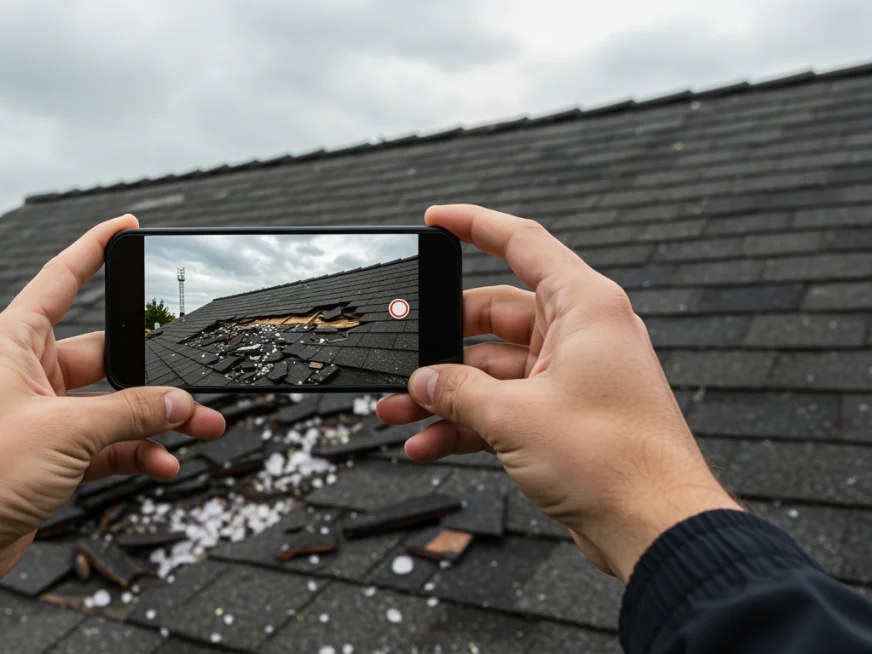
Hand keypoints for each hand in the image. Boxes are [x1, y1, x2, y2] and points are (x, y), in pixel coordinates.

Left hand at [0, 215, 225, 597]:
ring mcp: (39, 415)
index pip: (60, 278)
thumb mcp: (66, 431)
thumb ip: (129, 412)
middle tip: (192, 378)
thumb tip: (178, 403)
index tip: (126, 227)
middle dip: (153, 371)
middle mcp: (26, 372)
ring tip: (201, 427)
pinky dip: (134, 451)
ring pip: (111, 404)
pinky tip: (163, 463)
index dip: (95, 249)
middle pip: (104, 355)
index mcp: (13, 343)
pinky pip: (104, 442)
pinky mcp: (49, 454)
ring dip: (153, 419)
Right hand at [377, 205, 738, 580]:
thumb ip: (459, 391)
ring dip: (447, 394)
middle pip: (494, 318)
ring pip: (493, 370)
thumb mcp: (514, 417)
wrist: (655, 527)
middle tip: (403, 359)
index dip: (475, 225)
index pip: (523, 244)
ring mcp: (574, 378)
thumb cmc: (615, 462)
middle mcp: (582, 335)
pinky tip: (429, 444)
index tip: (436, 220)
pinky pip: (504, 407)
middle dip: (442, 344)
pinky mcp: (566, 418)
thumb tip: (424, 381)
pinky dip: (467, 424)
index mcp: (584, 308)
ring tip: (400, 413)